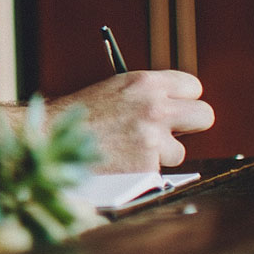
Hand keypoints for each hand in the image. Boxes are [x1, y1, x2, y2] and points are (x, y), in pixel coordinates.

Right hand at [50, 70, 214, 171]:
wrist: (48, 138)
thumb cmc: (79, 115)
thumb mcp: (115, 90)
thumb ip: (147, 95)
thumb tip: (177, 108)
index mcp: (145, 83)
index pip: (193, 87)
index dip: (184, 98)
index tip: (176, 106)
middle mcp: (154, 107)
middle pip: (204, 115)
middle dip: (190, 125)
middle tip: (172, 131)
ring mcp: (153, 138)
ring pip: (179, 150)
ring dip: (159, 154)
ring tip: (127, 149)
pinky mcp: (147, 165)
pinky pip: (158, 170)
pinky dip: (141, 170)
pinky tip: (120, 162)